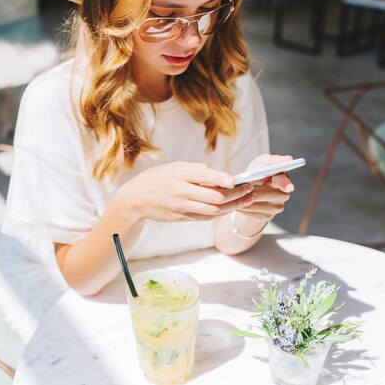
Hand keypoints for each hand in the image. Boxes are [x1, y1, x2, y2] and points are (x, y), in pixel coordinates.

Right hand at [114, 161, 254, 221]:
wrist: (135, 200)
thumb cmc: (155, 179)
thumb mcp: (172, 167)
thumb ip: (194, 169)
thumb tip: (216, 173)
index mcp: (178, 175)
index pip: (203, 177)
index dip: (222, 179)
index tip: (237, 180)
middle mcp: (181, 192)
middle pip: (214, 196)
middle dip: (235, 194)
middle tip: (250, 189)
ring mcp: (182, 207)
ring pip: (213, 210)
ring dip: (233, 206)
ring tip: (246, 199)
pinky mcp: (182, 218)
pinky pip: (205, 217)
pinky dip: (220, 213)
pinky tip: (231, 208)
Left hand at [236, 154, 294, 220]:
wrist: (250, 188)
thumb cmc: (258, 171)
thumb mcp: (264, 162)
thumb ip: (275, 160)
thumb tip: (289, 159)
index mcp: (283, 179)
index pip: (284, 181)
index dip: (285, 184)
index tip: (288, 187)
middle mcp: (283, 195)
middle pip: (263, 193)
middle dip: (248, 189)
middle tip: (236, 185)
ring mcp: (276, 208)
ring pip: (253, 203)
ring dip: (240, 197)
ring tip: (231, 192)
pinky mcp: (266, 217)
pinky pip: (248, 211)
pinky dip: (239, 205)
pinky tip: (235, 201)